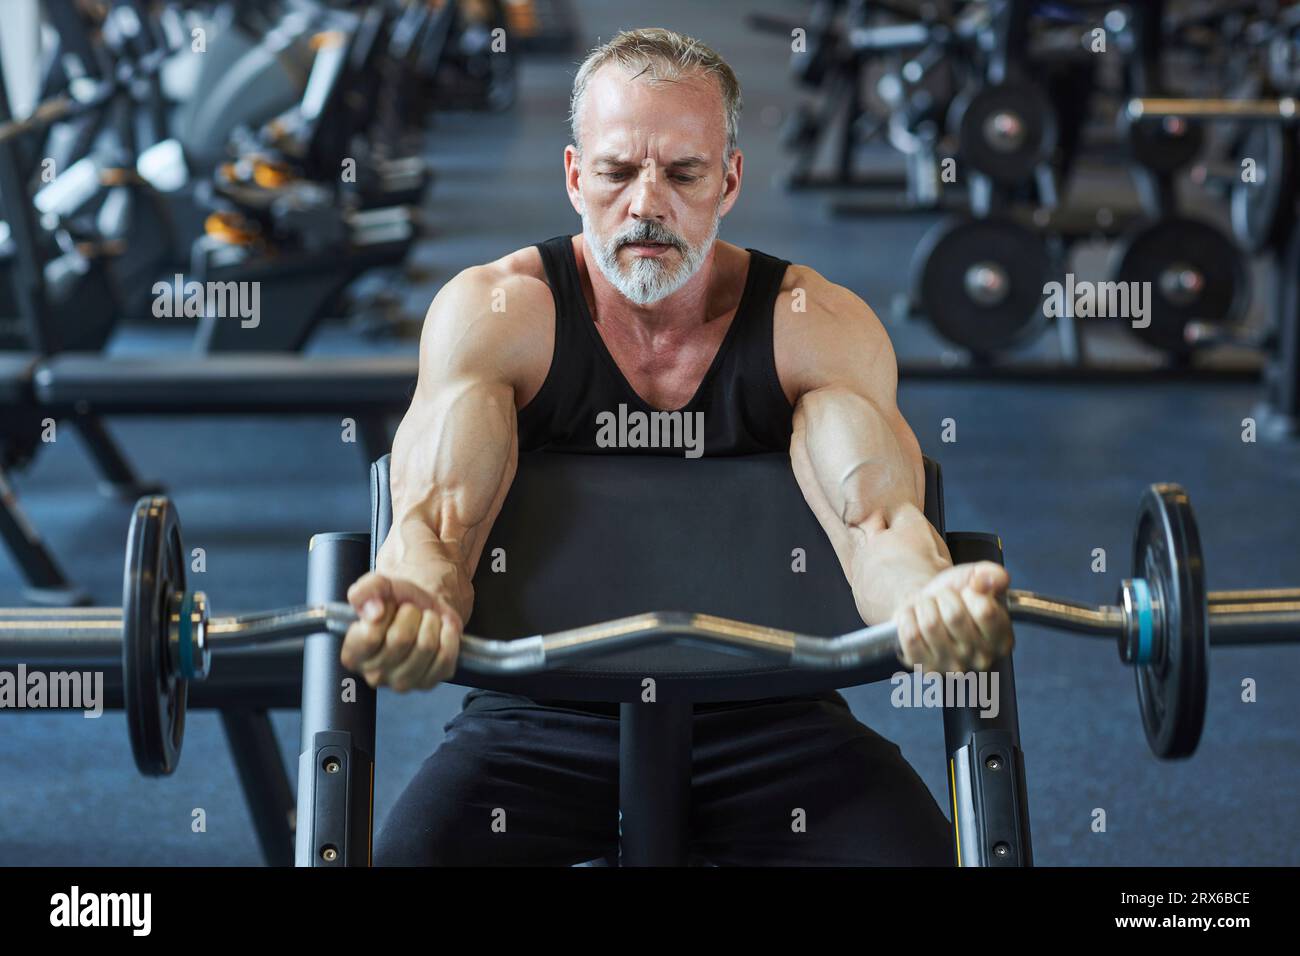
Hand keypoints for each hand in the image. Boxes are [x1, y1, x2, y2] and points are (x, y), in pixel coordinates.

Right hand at [341, 573, 462, 692]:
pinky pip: (446, 656)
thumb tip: (374, 612)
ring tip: (426, 619)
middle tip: (411, 610)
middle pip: (401, 639)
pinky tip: (441, 629)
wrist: (424, 608)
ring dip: (431, 622)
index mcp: (353, 654)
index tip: (387, 605)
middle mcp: (374, 674)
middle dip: (411, 614)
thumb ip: (365, 591)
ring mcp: (402, 682)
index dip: (385, 612)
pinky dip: (448, 635)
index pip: (370, 636)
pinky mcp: (429, 682)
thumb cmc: (397, 601)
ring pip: (425, 646)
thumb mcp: (379, 586)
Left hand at [893, 562, 1012, 672]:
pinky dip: (907, 618)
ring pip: (930, 624)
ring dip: (924, 606)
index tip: (967, 594)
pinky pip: (910, 635)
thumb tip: (989, 579)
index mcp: (1002, 640)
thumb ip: (993, 575)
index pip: (985, 611)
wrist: (927, 607)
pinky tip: (915, 619)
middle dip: (944, 597)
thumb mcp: (977, 578)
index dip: (970, 593)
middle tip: (943, 601)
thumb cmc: (955, 597)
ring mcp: (952, 667)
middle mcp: (981, 659)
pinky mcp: (924, 667)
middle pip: (954, 615)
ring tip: (929, 609)